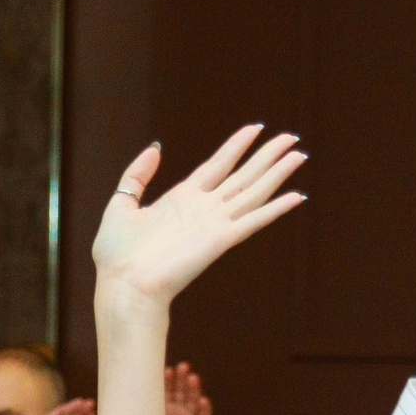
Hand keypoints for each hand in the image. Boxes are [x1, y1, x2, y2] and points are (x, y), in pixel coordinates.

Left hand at [92, 127, 306, 311]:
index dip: (236, 146)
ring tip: (299, 154)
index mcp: (181, 199)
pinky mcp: (219, 241)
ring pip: (253, 191)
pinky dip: (275, 209)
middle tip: (291, 137)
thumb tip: (155, 147)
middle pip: (242, 175)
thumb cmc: (116, 256)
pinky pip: (253, 221)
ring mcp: (213, 224)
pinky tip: (296, 196)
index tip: (255, 128)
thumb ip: (136, 175)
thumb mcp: (121, 204)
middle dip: (266, 155)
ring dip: (277, 173)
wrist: (122, 286)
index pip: (216, 165)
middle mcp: (202, 210)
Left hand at [164, 363, 213, 414]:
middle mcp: (177, 411)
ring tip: (193, 378)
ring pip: (192, 400)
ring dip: (193, 389)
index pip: (164, 390)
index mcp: (161, 409)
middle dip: (181, 379)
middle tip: (182, 367)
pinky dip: (205, 409)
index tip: (165, 370)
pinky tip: (204, 401)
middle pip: (181, 391)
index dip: (166, 380)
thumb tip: (102, 404)